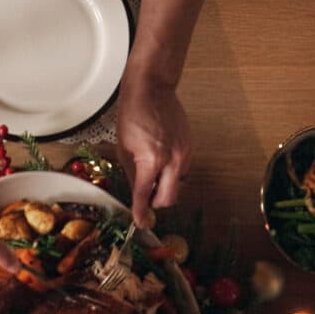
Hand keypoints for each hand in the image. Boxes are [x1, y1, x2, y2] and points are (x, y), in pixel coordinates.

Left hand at [116, 73, 190, 229]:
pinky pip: (181, 170)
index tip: (140, 223)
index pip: (145, 195)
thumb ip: (132, 175)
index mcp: (151, 160)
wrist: (152, 90)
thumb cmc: (133, 115)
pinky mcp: (190, 148)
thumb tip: (136, 196)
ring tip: (150, 173)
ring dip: (164, 187)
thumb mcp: (124, 149)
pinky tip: (160, 160)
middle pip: (169, 198)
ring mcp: (184, 154)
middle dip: (156, 204)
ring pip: (177, 185)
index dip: (140, 212)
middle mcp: (172, 160)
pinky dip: (170, 173)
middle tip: (145, 200)